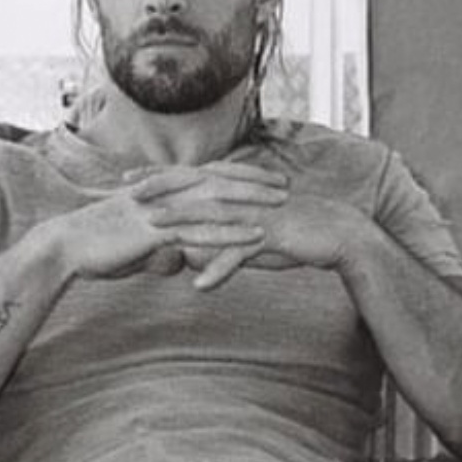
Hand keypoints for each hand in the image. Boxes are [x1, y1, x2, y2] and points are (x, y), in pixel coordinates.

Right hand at [39, 163, 286, 280]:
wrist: (64, 248)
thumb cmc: (94, 248)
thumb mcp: (133, 246)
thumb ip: (158, 249)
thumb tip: (174, 261)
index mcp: (159, 190)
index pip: (205, 176)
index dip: (236, 174)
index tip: (262, 176)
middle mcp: (163, 193)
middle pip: (217, 181)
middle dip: (252, 181)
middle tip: (285, 182)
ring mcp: (160, 209)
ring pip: (214, 202)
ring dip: (251, 203)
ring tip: (282, 205)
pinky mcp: (156, 230)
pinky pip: (201, 231)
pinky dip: (231, 232)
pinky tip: (255, 236)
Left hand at [143, 181, 369, 290]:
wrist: (335, 234)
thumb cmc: (290, 231)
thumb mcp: (248, 231)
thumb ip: (218, 236)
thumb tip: (191, 251)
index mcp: (236, 191)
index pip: (189, 179)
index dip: (158, 176)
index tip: (126, 178)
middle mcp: (243, 196)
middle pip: (195, 189)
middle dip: (160, 188)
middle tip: (128, 192)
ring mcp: (256, 213)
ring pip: (214, 217)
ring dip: (182, 224)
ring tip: (153, 231)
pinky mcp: (272, 234)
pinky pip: (241, 253)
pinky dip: (221, 269)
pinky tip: (200, 285)